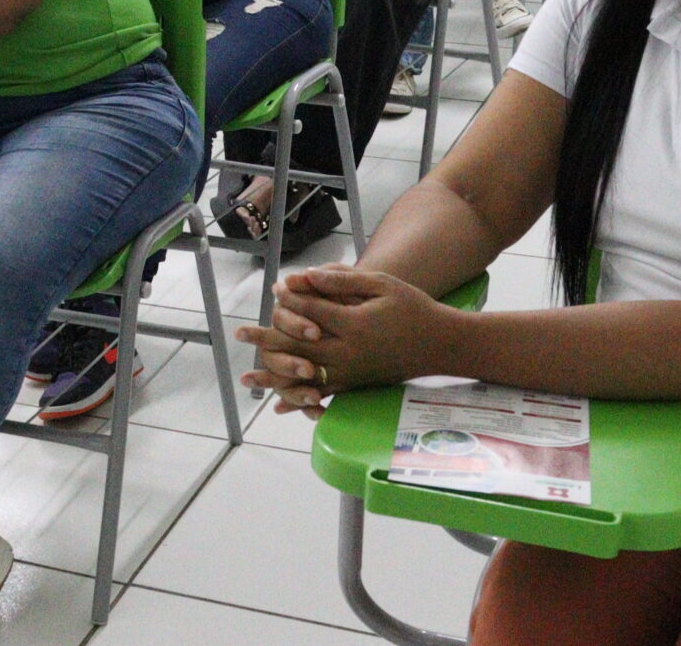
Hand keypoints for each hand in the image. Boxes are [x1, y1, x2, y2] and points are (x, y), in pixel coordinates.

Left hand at [237, 267, 449, 412]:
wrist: (441, 344)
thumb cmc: (413, 308)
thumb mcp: (383, 285)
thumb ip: (344, 281)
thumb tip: (307, 275)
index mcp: (356, 326)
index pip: (312, 312)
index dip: (291, 298)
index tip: (275, 287)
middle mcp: (350, 354)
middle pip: (299, 347)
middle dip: (267, 340)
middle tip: (239, 334)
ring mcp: (353, 374)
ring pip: (305, 377)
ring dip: (274, 377)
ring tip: (247, 379)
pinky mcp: (357, 386)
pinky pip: (323, 394)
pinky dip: (299, 399)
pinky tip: (279, 404)